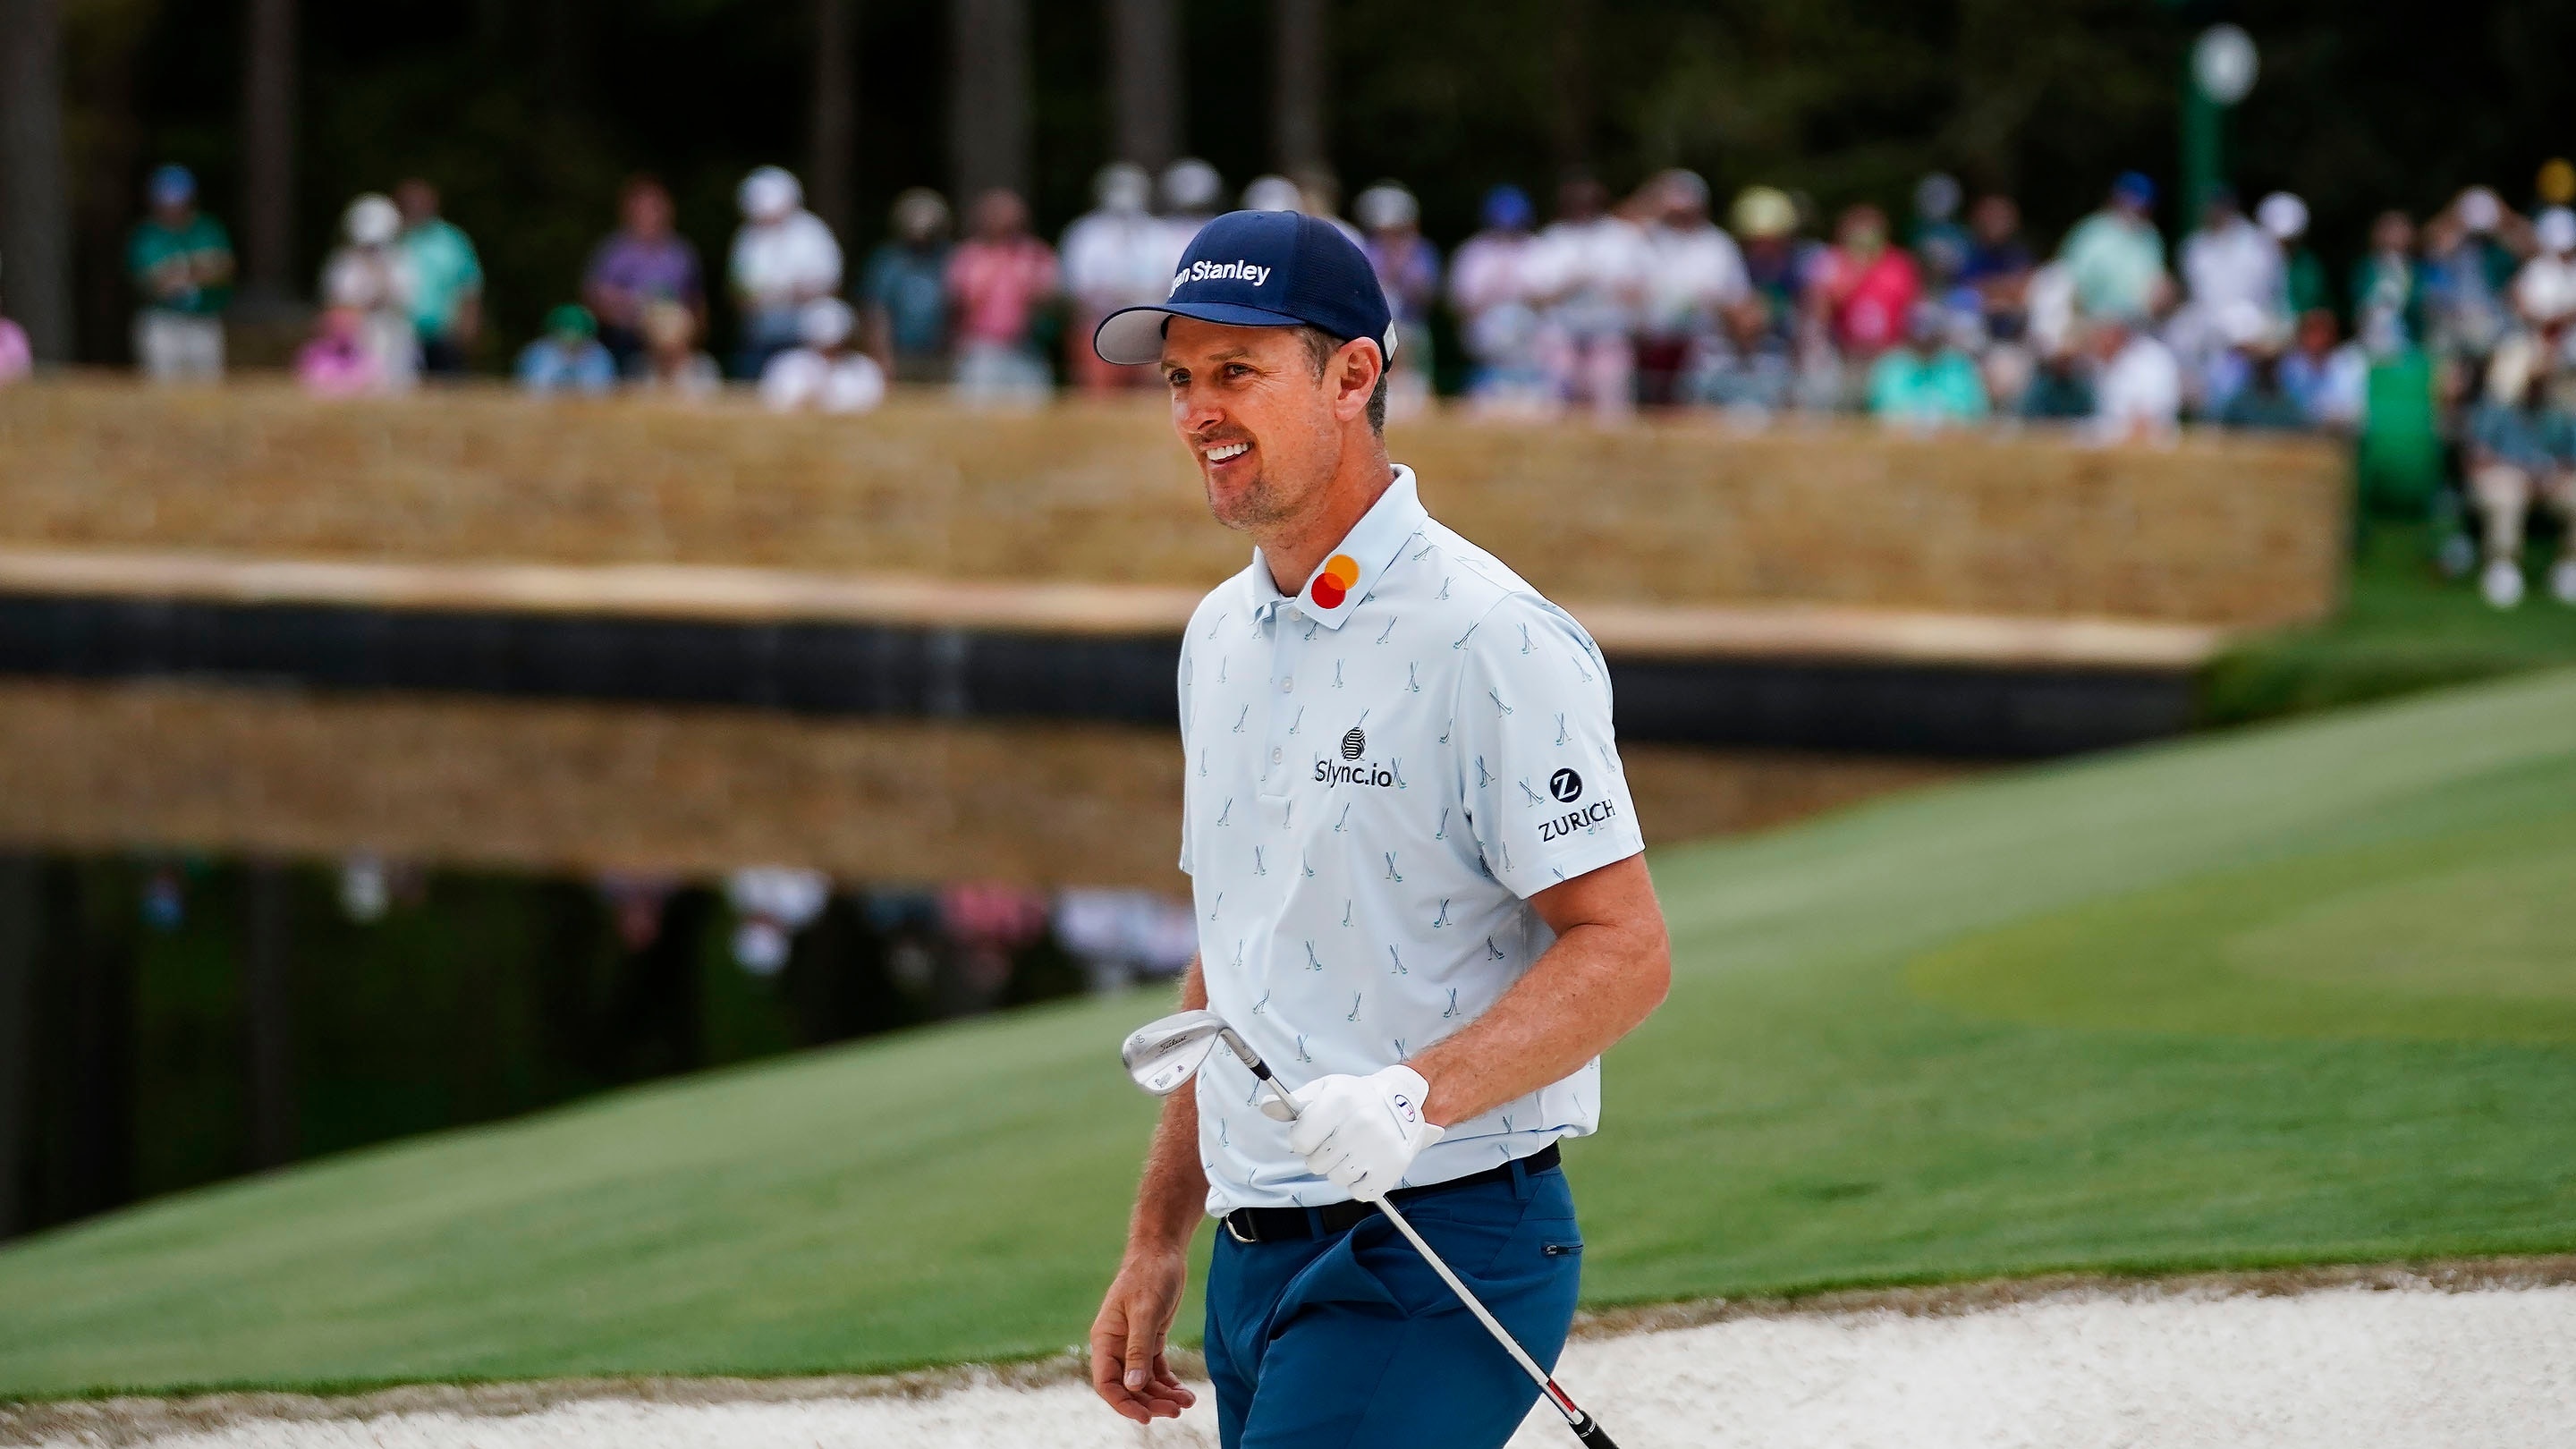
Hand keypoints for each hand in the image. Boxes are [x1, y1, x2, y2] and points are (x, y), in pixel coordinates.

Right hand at [1088, 1245, 1196, 1423]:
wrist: (1161, 1251)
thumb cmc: (1149, 1275)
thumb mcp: (1145, 1311)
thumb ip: (1138, 1349)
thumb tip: (1133, 1386)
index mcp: (1105, 1339)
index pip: (1106, 1383)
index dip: (1123, 1404)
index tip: (1146, 1418)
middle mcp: (1116, 1346)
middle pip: (1128, 1387)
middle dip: (1149, 1403)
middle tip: (1175, 1412)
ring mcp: (1133, 1344)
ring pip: (1144, 1382)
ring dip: (1162, 1396)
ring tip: (1186, 1403)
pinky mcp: (1151, 1340)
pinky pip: (1157, 1371)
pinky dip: (1169, 1384)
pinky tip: (1185, 1393)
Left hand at [1261, 1065, 1443, 1200]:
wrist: (1401, 1101)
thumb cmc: (1355, 1098)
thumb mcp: (1325, 1090)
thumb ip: (1294, 1103)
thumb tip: (1266, 1108)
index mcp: (1340, 1100)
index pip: (1299, 1141)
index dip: (1303, 1139)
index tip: (1315, 1132)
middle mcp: (1361, 1123)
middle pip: (1316, 1163)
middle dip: (1321, 1155)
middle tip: (1338, 1140)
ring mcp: (1379, 1147)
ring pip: (1336, 1179)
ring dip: (1340, 1169)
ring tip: (1353, 1150)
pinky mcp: (1392, 1168)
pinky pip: (1359, 1192)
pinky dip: (1359, 1183)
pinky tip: (1366, 1163)